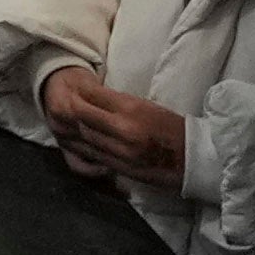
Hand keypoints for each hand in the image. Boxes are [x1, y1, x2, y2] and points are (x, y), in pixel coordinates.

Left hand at [39, 67, 192, 189]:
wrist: (194, 158)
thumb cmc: (173, 127)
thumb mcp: (147, 106)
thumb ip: (118, 104)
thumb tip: (92, 99)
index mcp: (131, 109)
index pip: (93, 97)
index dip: (78, 91)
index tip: (71, 86)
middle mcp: (122, 130)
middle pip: (82, 118)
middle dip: (69, 110)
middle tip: (60, 102)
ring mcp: (120, 152)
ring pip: (84, 138)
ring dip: (71, 130)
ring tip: (61, 121)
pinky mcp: (120, 168)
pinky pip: (93, 156)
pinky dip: (82, 147)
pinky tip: (76, 141)